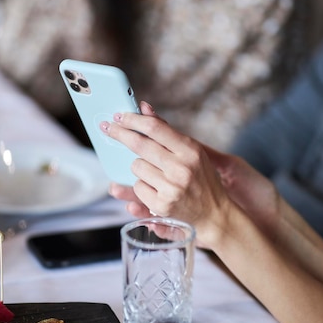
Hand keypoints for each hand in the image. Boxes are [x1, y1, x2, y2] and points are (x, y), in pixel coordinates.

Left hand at [102, 101, 234, 247]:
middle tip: (108, 128)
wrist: (215, 214)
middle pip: (140, 145)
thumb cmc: (201, 179)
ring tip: (155, 173)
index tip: (119, 116)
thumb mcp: (192, 152)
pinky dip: (143, 186)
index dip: (133, 119)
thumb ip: (167, 132)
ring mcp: (171, 188)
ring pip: (136, 166)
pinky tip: (156, 189)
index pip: (155, 128)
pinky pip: (138, 187)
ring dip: (139, 167)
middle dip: (120, 134)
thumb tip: (144, 107)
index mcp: (190, 150)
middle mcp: (181, 168)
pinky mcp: (161, 205)